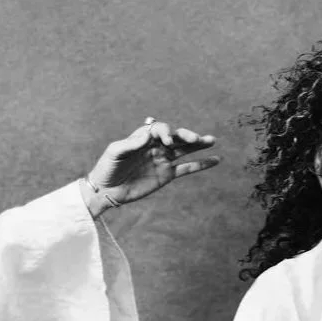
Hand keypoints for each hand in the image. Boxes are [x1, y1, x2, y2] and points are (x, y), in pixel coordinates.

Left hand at [86, 119, 219, 211]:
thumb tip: (147, 136)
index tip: (166, 142)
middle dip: (186, 136)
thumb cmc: (107, 168)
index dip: (166, 132)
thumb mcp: (115, 153)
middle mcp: (156, 146)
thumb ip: (130, 144)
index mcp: (143, 138)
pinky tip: (215, 160)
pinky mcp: (167, 175)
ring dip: (198, 145)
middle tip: (196, 138)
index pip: (160, 129)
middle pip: (176, 137)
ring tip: (212, 140)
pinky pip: (187, 168)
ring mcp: (163, 160)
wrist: (106, 190)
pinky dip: (201, 164)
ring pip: (184, 150)